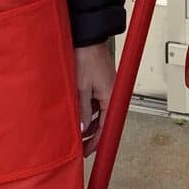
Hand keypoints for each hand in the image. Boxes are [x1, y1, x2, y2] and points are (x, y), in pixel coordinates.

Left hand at [74, 41, 115, 156]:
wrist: (87, 37)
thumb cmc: (85, 57)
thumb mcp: (81, 88)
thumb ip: (82, 110)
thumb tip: (82, 129)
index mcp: (111, 96)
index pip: (105, 126)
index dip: (96, 141)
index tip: (87, 151)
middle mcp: (112, 94)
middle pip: (104, 121)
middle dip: (92, 134)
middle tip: (80, 146)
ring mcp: (107, 88)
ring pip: (99, 112)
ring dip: (89, 122)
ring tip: (76, 133)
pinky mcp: (101, 82)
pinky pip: (96, 103)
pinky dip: (88, 111)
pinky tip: (79, 115)